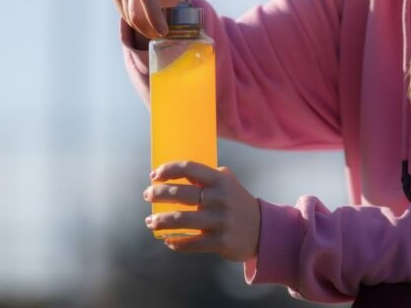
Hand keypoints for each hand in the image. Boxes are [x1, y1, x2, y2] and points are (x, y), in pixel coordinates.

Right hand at [110, 0, 226, 38]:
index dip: (153, 17)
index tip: (164, 32)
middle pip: (136, 11)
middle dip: (148, 28)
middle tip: (162, 36)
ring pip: (128, 14)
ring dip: (141, 28)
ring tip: (156, 30)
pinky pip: (122, 12)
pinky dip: (133, 22)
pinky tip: (145, 21)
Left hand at [143, 161, 259, 261]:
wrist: (263, 229)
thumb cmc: (237, 202)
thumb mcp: (227, 182)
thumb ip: (206, 175)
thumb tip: (175, 171)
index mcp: (220, 180)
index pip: (189, 168)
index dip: (168, 169)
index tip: (154, 175)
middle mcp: (219, 198)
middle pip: (180, 193)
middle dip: (158, 194)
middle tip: (147, 195)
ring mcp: (220, 221)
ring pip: (181, 220)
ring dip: (160, 221)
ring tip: (150, 221)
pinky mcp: (220, 242)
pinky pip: (191, 243)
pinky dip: (176, 242)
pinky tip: (167, 240)